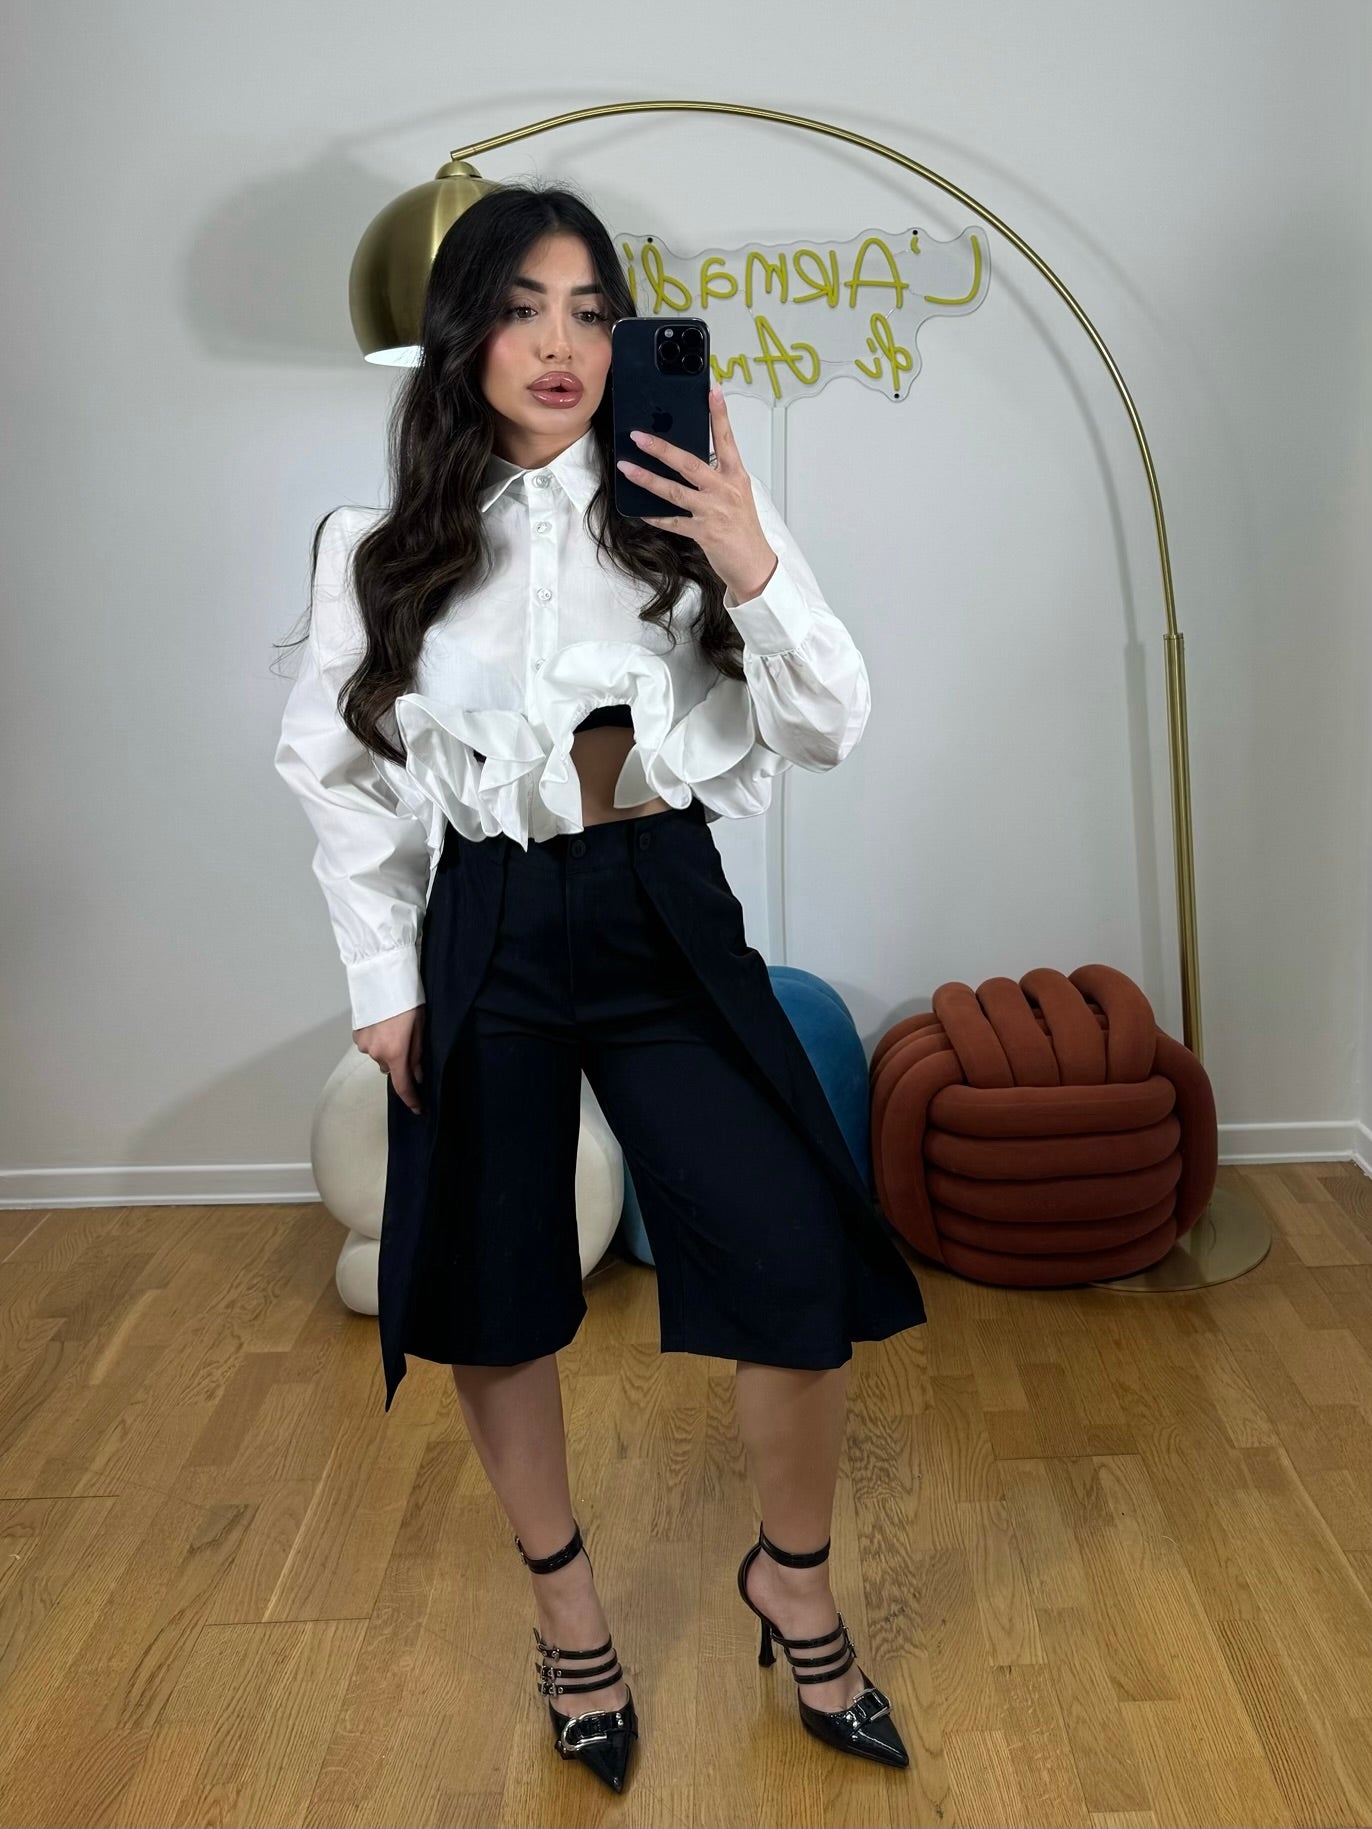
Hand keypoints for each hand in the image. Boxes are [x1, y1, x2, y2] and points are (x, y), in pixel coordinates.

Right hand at [353, 1004, 424, 1115]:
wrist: (383, 977)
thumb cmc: (407, 1000)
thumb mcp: (420, 1027)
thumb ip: (417, 1055)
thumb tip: (417, 1075)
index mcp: (396, 1053)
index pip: (403, 1085)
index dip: (411, 1099)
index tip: (417, 1108)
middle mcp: (376, 1053)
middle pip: (390, 1068)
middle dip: (399, 1061)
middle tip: (407, 1040)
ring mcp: (363, 1044)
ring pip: (378, 1056)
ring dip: (386, 1049)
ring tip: (393, 1027)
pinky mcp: (356, 1034)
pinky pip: (368, 1045)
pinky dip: (375, 1040)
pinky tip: (381, 1024)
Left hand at [616, 383, 778, 601]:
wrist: (755, 565)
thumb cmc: (744, 529)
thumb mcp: (737, 495)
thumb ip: (716, 477)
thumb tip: (686, 463)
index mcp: (736, 477)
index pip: (727, 440)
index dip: (719, 415)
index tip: (711, 391)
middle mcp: (725, 490)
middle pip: (689, 463)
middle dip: (661, 448)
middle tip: (639, 436)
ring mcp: (713, 511)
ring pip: (675, 491)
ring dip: (648, 479)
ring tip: (628, 468)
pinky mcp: (704, 533)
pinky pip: (672, 522)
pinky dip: (655, 516)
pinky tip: (640, 510)